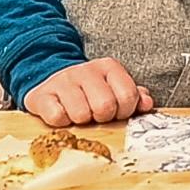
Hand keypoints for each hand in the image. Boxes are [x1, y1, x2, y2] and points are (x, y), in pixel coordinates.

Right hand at [24, 58, 153, 126]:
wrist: (52, 82)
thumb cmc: (89, 92)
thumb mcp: (114, 89)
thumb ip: (134, 96)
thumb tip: (148, 104)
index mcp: (109, 67)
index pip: (128, 96)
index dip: (124, 112)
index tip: (116, 113)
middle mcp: (86, 70)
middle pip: (105, 107)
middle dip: (102, 118)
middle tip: (96, 116)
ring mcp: (63, 81)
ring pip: (81, 114)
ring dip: (81, 121)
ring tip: (78, 114)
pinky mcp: (42, 95)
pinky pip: (57, 117)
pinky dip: (61, 123)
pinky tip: (62, 114)